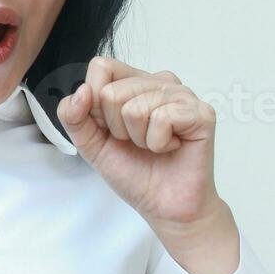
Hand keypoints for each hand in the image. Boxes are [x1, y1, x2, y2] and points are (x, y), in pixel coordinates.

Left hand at [57, 56, 237, 273]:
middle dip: (116, 127)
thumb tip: (81, 91)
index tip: (111, 129)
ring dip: (138, 138)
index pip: (101, 67)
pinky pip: (162, 118)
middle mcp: (160, 82)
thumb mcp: (91, 144)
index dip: (95, 103)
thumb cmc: (134, 172)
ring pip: (135, 107)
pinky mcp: (200, 112)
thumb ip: (74, 117)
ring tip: (154, 147)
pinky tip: (171, 147)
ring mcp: (182, 95)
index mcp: (134, 82)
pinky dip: (158, 143)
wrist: (164, 206)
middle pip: (112, 91)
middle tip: (137, 143)